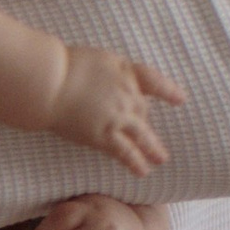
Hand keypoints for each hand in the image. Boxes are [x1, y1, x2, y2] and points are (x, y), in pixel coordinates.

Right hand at [50, 46, 181, 173]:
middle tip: (149, 136)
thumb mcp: (94, 58)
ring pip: (142, 135)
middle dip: (144, 122)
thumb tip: (104, 82)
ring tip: (161, 159)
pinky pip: (125, 152)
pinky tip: (143, 171)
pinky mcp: (104, 135)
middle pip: (142, 110)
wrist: (49, 81)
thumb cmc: (61, 65)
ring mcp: (118, 115)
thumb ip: (106, 71)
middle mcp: (127, 93)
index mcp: (125, 70)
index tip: (180, 99)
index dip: (167, 91)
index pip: (152, 80)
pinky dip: (135, 162)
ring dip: (153, 148)